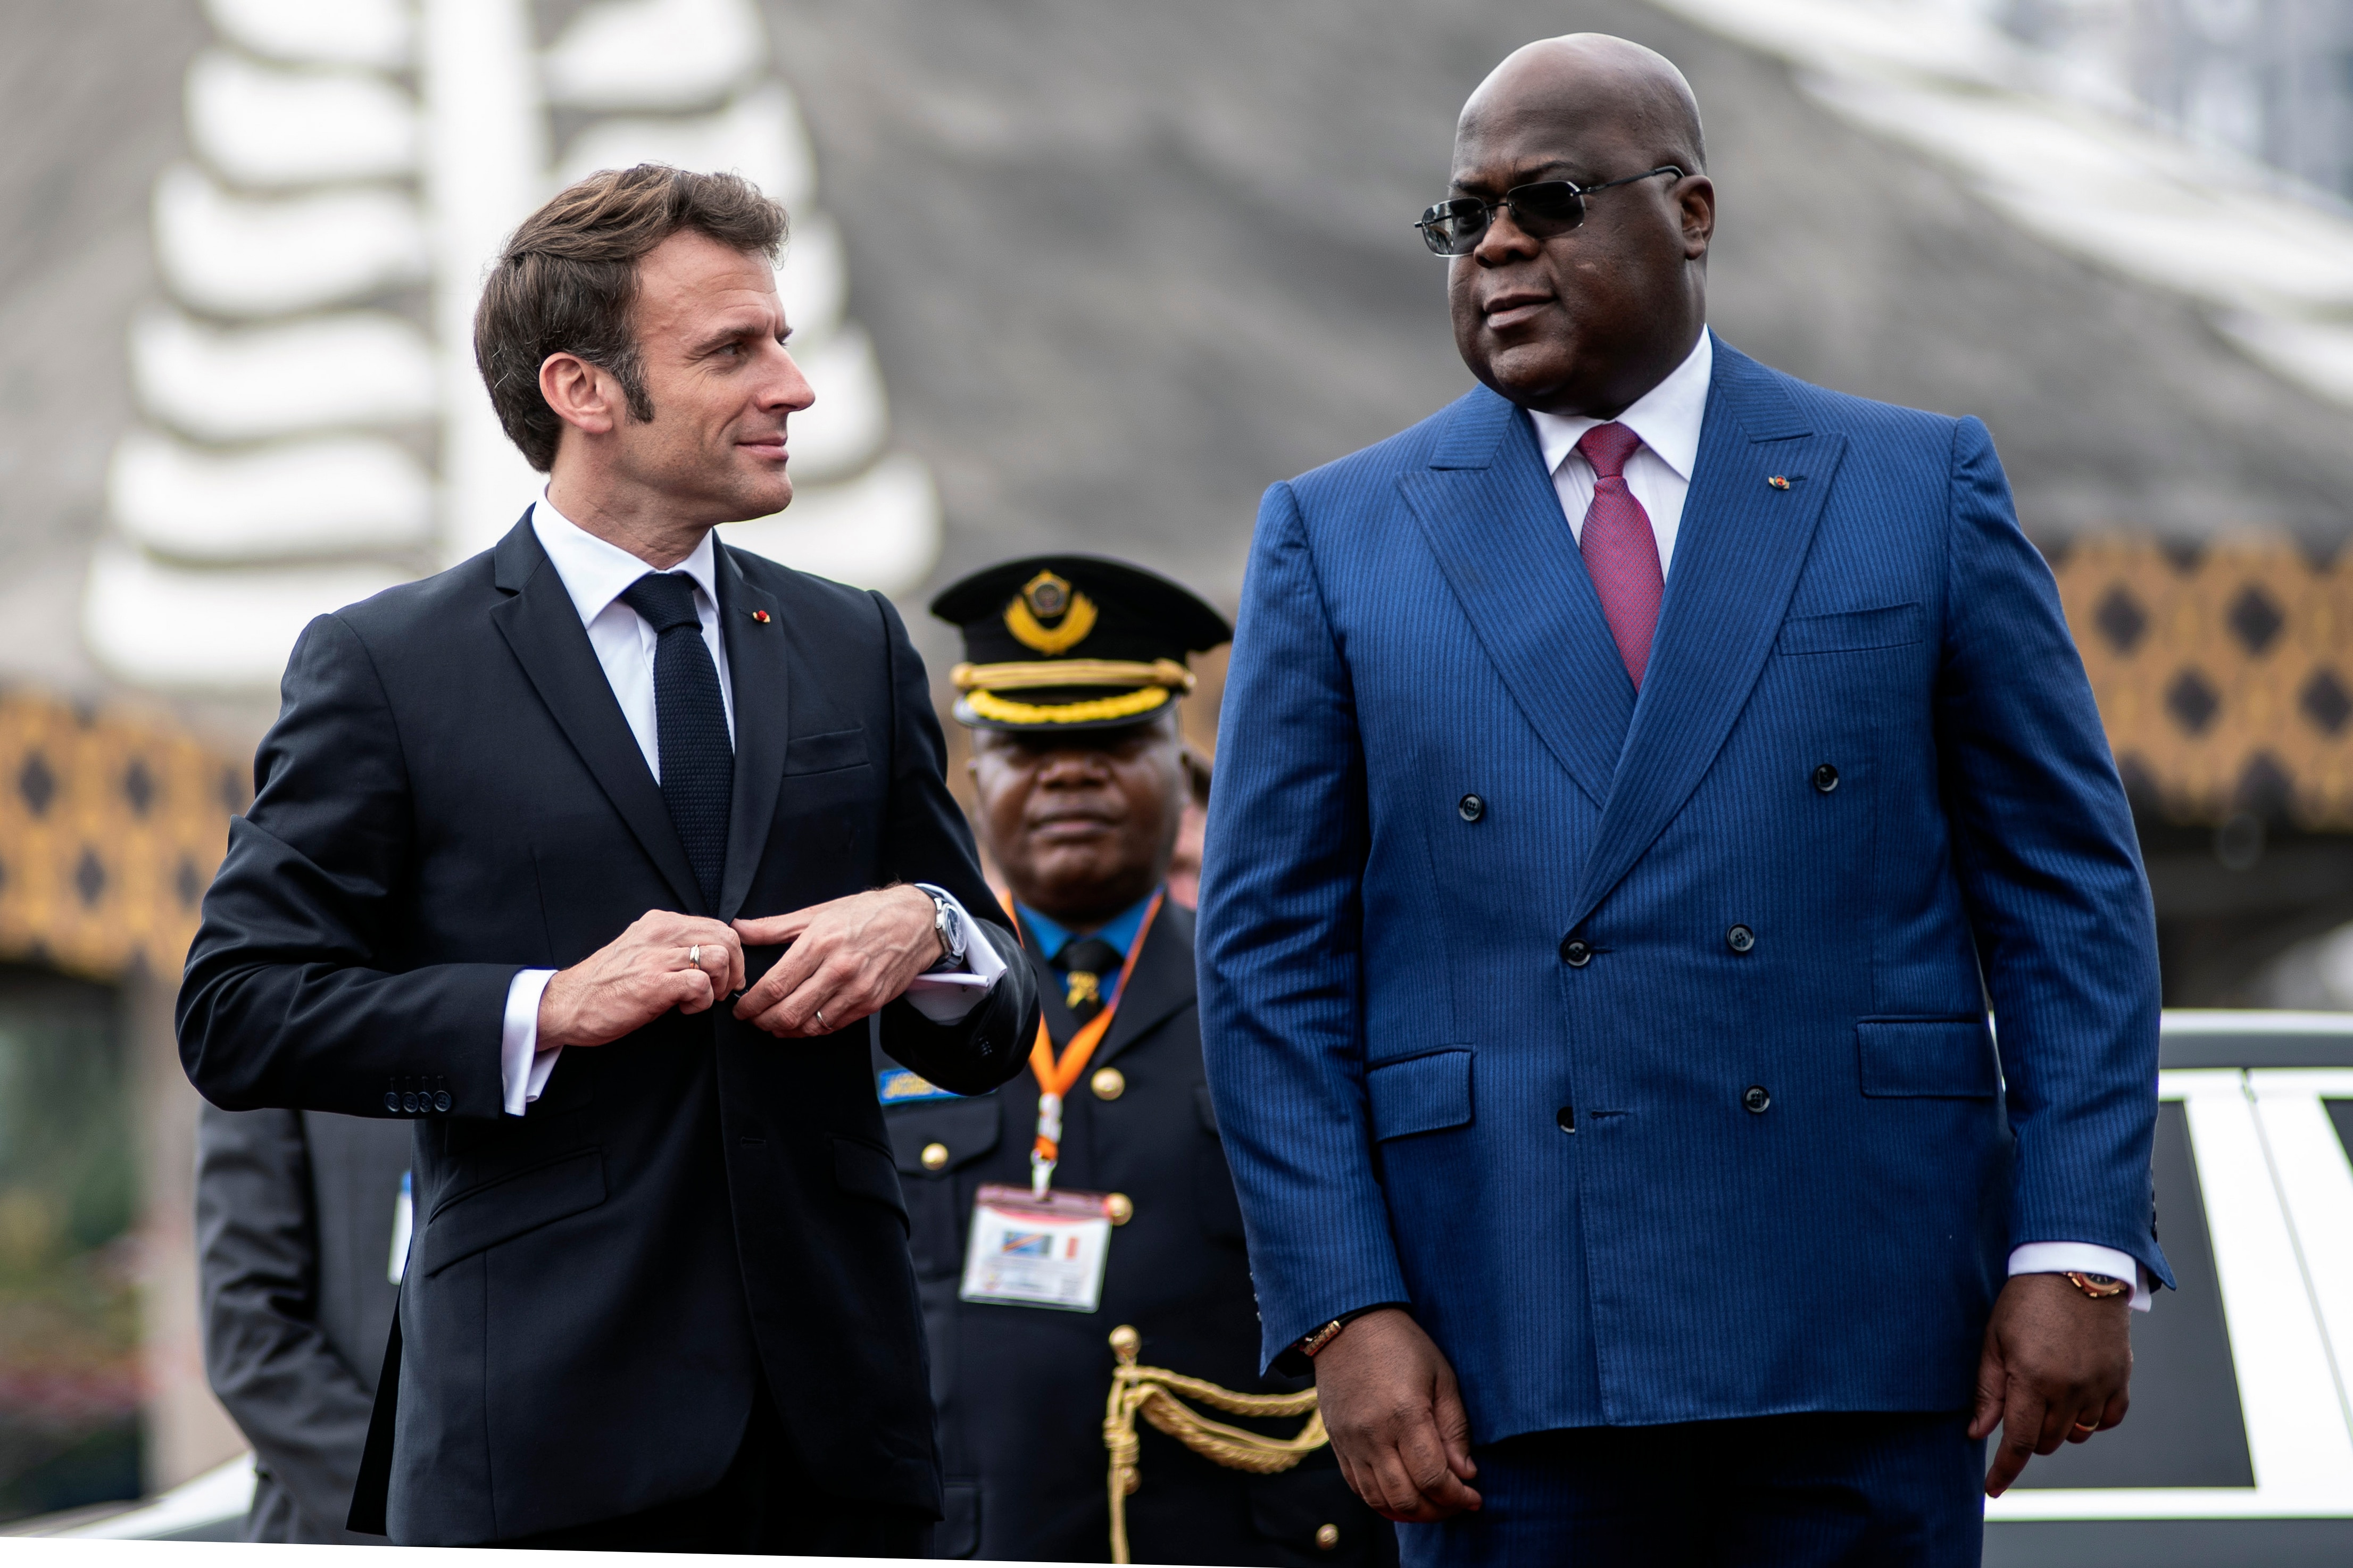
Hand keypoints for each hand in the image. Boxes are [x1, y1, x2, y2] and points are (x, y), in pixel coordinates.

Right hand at [537, 910, 744, 1046]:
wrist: (568, 1004)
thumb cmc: (605, 985)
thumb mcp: (641, 951)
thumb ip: (672, 946)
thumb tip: (711, 955)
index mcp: (659, 923)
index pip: (717, 926)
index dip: (732, 954)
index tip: (726, 975)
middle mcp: (660, 933)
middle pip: (726, 938)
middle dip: (734, 969)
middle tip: (720, 991)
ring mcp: (657, 957)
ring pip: (719, 958)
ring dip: (718, 985)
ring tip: (700, 998)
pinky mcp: (654, 984)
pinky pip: (701, 983)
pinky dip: (702, 1001)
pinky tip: (684, 1008)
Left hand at [731, 885, 941, 1036]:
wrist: (916, 921)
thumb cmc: (866, 913)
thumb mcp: (818, 912)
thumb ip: (775, 926)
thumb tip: (739, 929)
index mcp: (820, 942)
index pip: (775, 985)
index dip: (751, 1004)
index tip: (741, 1008)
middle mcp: (839, 969)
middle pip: (789, 1011)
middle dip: (763, 1021)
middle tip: (752, 1020)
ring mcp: (858, 989)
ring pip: (810, 1025)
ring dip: (785, 1030)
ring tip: (773, 1023)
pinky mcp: (872, 1003)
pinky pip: (833, 1026)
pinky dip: (811, 1030)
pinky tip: (801, 1024)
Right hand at [1312, 1308, 1480, 1522]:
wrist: (1347, 1325)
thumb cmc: (1403, 1345)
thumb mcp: (1441, 1377)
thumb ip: (1455, 1428)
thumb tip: (1466, 1473)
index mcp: (1405, 1414)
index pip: (1433, 1478)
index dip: (1457, 1497)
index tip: (1474, 1498)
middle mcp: (1373, 1435)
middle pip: (1406, 1498)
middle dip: (1438, 1510)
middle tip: (1457, 1502)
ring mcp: (1350, 1442)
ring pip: (1380, 1501)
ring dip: (1411, 1512)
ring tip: (1433, 1502)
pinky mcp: (1337, 1444)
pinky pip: (1358, 1488)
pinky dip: (1383, 1502)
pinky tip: (1404, 1495)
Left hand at [1970, 1272, 2132, 1495]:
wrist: (2075, 1267)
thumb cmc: (2026, 1300)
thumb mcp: (1994, 1340)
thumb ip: (1987, 1390)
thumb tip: (1978, 1433)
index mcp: (2032, 1380)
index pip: (2018, 1442)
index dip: (2004, 1470)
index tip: (1992, 1489)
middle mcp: (2069, 1389)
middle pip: (2046, 1441)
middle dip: (2026, 1437)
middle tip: (2016, 1409)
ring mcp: (2099, 1386)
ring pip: (2076, 1435)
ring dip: (2057, 1428)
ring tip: (2044, 1396)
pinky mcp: (2120, 1378)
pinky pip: (2107, 1420)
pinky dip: (2090, 1420)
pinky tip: (2076, 1400)